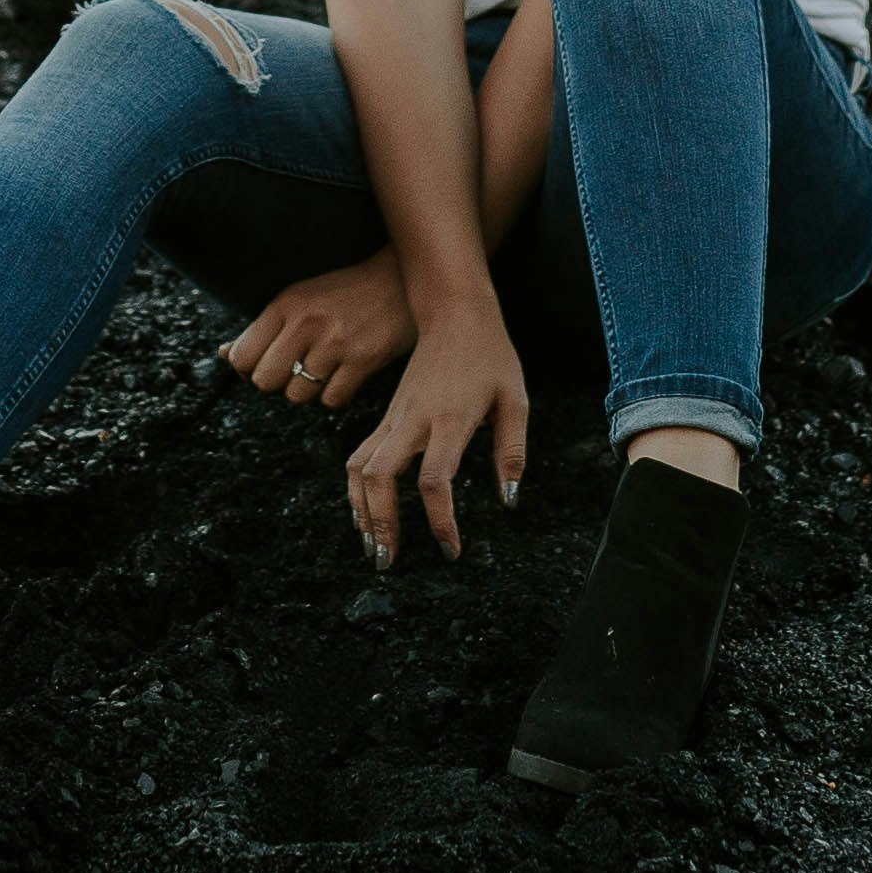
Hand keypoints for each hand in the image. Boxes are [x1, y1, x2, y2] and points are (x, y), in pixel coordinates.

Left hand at [223, 256, 411, 415]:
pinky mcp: (364, 359)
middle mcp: (306, 321)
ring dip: (308, 391)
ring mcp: (336, 342)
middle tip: (296, 371)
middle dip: (277, 384)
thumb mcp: (299, 299)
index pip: (242, 357)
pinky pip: (332, 400)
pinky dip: (335, 394)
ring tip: (324, 370)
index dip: (250, 369)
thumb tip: (223, 354)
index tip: (269, 363)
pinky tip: (345, 374)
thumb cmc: (344, 293)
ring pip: (298, 396)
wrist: (401, 278)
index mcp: (286, 304)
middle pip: (264, 381)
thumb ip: (261, 328)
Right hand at [347, 303, 529, 566]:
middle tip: (387, 562)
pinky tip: (365, 514)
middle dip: (381, 523)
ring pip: (359, 467)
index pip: (433, 480)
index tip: (450, 549)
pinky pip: (359, 456)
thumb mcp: (515, 399)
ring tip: (371, 546)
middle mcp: (413, 420)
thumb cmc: (490, 354)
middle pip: (380, 476)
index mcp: (449, 419)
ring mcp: (394, 417)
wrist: (453, 311)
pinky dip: (356, 489)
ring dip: (361, 510)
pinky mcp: (387, 415)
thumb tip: (506, 501)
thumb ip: (511, 451)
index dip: (439, 520)